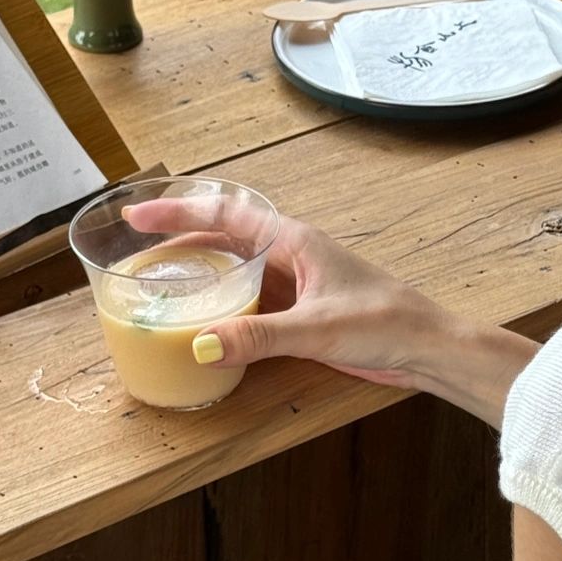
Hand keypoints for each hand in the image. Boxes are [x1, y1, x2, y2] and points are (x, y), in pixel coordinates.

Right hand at [122, 199, 454, 390]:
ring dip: (199, 271)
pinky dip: (222, 303)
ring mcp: (296, 282)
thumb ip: (258, 337)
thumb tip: (201, 345)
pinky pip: (251, 298)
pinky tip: (203, 320)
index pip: (225, 215)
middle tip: (134, 249)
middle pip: (224, 236)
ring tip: (157, 280)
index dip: (178, 213)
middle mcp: (291, 254)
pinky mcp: (302, 310)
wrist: (428, 347)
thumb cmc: (385, 322)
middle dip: (179, 238)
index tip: (137, 215)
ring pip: (236, 267)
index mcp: (294, 241)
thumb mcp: (316, 329)